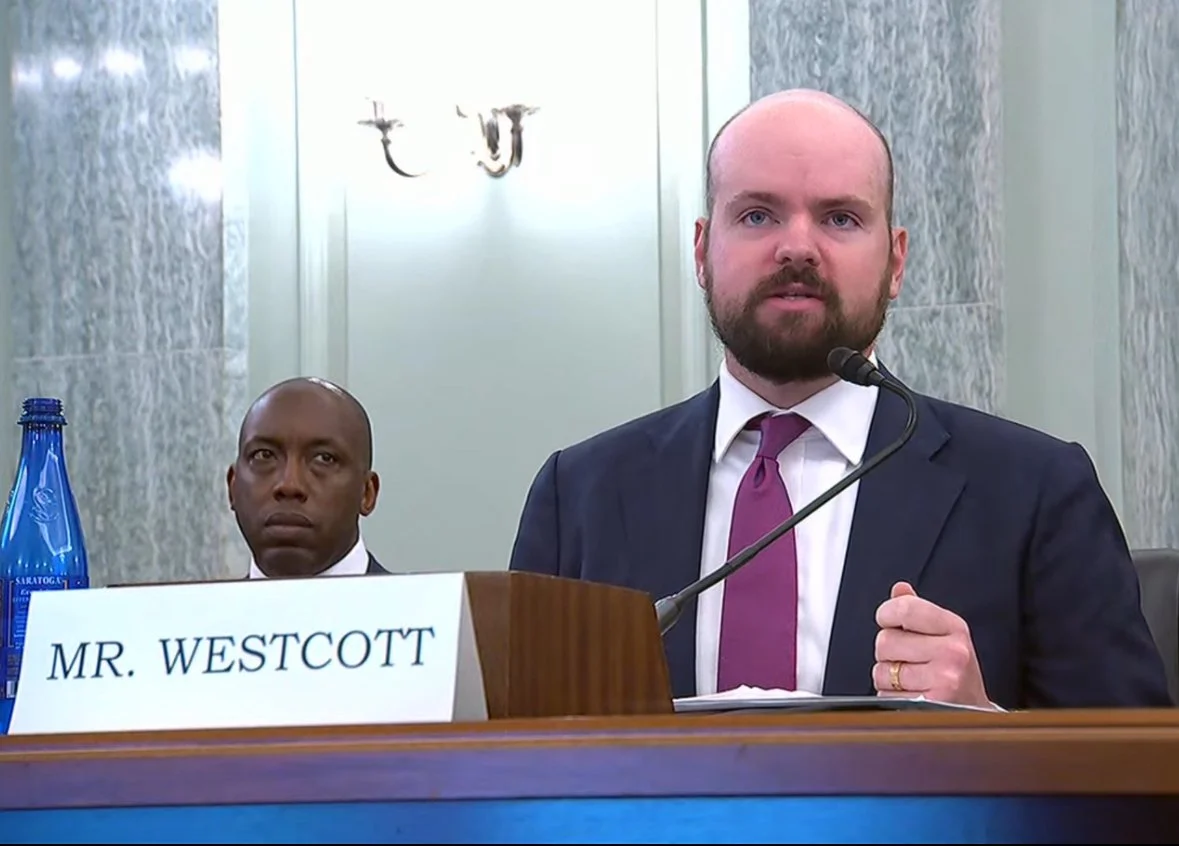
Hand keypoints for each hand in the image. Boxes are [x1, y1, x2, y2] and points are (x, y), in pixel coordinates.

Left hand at [872, 581, 993, 708]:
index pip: (904, 608)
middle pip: (885, 640)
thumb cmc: (955, 671)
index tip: (888, 620)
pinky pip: (886, 695)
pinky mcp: (930, 705)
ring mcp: (943, 680)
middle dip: (888, 651)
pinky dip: (891, 697)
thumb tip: (900, 589)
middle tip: (909, 659)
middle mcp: (952, 652)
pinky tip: (912, 695)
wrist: (975, 714)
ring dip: (888, 677)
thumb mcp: (944, 634)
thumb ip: (917, 610)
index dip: (886, 613)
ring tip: (912, 679)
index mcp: (954, 628)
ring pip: (882, 670)